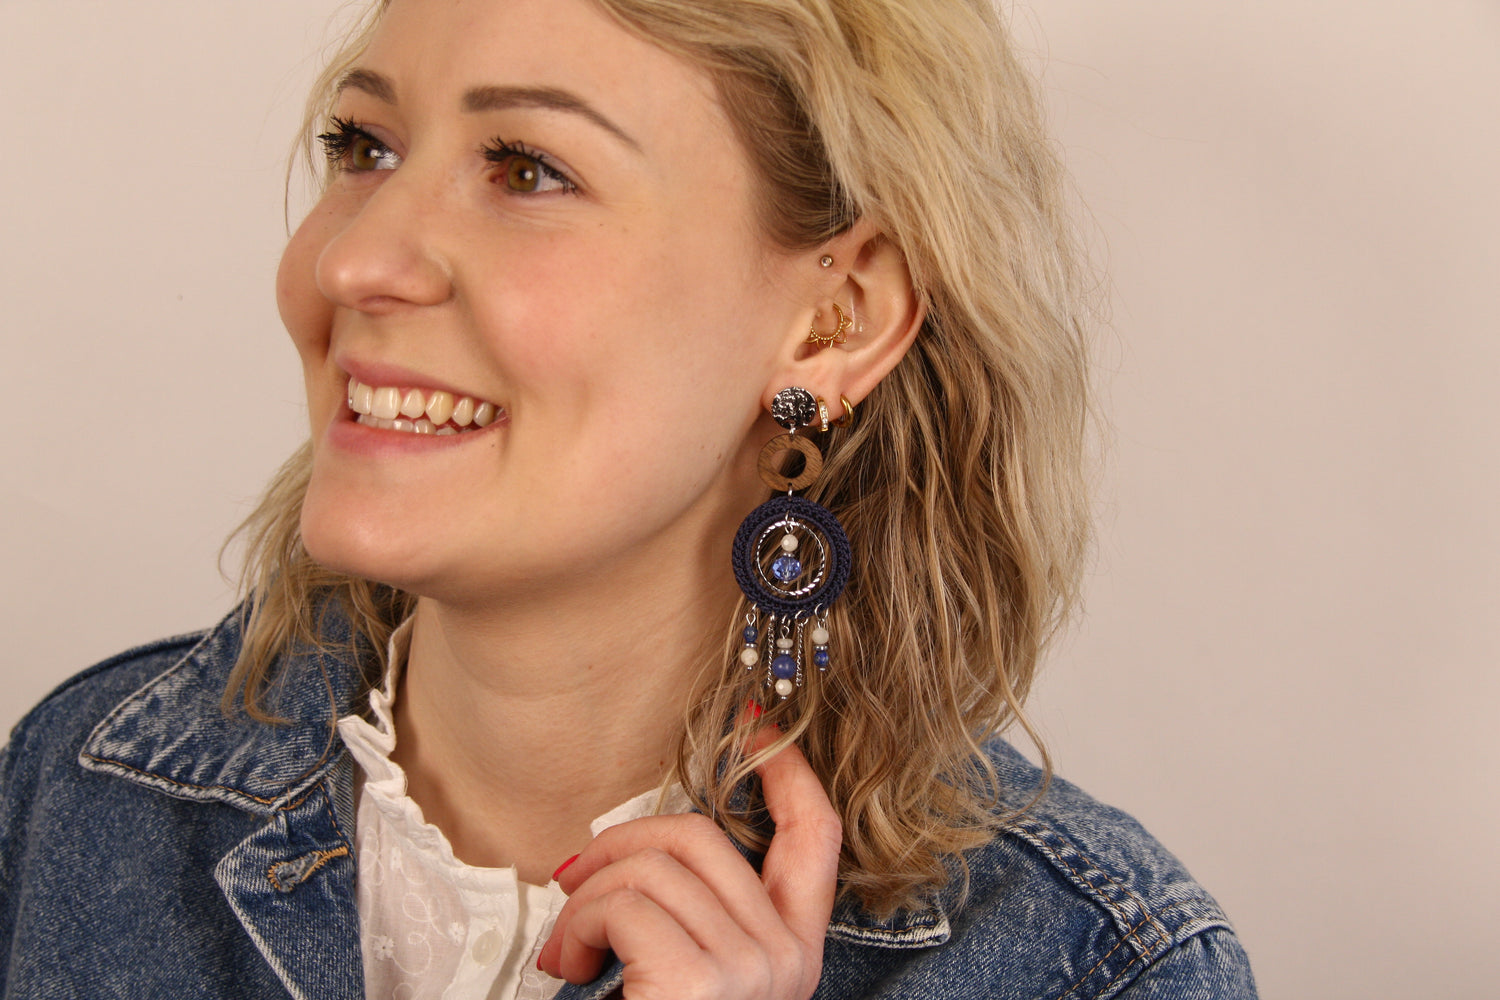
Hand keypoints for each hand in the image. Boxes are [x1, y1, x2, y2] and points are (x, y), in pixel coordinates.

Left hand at [535, 728, 841, 999]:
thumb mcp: (698, 980)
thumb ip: (696, 920)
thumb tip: (642, 853)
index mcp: (792, 956)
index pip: (814, 837)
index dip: (785, 771)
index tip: (751, 727)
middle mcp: (786, 962)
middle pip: (701, 835)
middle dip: (619, 845)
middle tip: (571, 886)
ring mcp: (750, 973)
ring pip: (652, 865)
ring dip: (585, 900)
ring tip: (566, 952)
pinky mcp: (700, 985)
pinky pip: (622, 907)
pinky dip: (577, 928)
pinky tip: (569, 969)